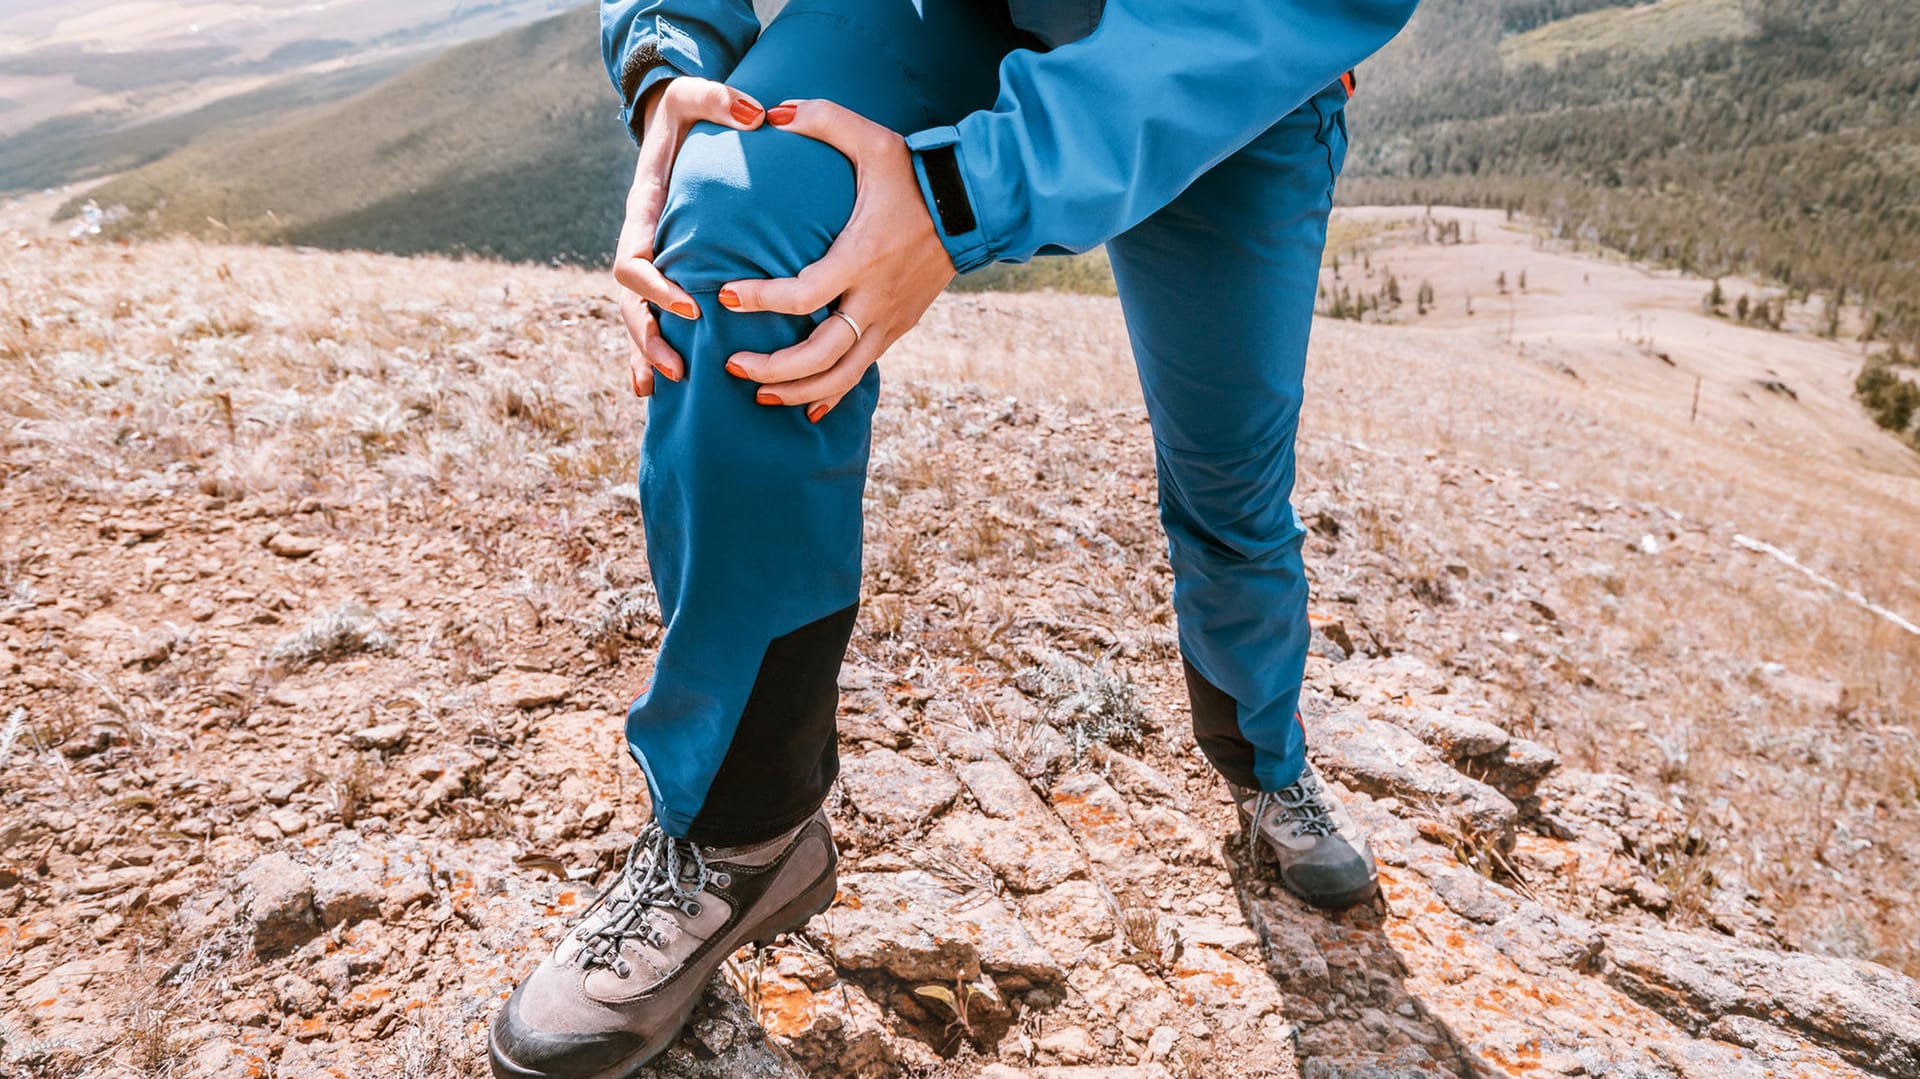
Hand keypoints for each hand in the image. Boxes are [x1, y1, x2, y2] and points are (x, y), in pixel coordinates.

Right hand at [613, 77, 765, 396]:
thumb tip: (757, 114)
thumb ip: (721, 100)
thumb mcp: (696, 97)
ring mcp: (651, 260)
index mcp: (643, 211)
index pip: (634, 261)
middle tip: (680, 368)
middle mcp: (641, 240)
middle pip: (630, 304)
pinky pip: (654, 317)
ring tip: (674, 384)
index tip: (689, 305)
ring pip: (637, 318)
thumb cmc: (687, 111)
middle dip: (650, 339)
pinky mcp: (666, 271)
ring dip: (650, 354)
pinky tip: (661, 387)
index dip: (656, 288)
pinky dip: (651, 352)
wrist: (672, 122)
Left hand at [715, 99, 956, 422]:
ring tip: (759, 395)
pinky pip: (862, 372)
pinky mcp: (898, 328)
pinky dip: (832, 394)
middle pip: (822, 353)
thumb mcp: (871, 138)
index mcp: (862, 256)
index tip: (726, 297)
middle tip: (731, 365)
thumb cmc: (914, 172)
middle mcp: (876, 298)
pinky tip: (805, 410)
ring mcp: (890, 319)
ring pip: (842, 375)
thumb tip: (771, 113)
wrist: (972, 206)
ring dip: (798, 391)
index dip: (763, 301)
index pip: (806, 294)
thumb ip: (821, 119)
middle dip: (774, 367)